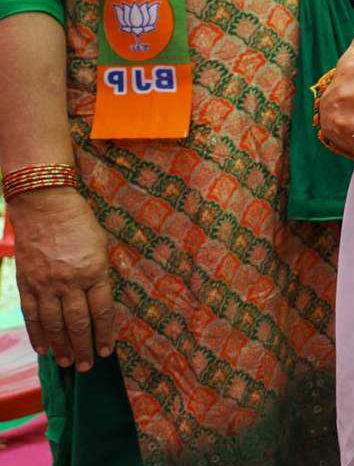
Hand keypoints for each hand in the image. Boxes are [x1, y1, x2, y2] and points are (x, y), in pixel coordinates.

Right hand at [8, 188, 114, 371]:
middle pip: (78, 323)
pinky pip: (31, 314)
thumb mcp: (101, 247)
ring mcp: (45, 284)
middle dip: (83, 348)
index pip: (102, 312)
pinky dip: (37, 333)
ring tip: (66, 363)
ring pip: (53, 324)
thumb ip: (100, 276)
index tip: (107, 351)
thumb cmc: (80, 224)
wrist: (45, 206)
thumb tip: (100, 304)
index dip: (105, 334)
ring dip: (60, 346)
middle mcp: (70, 282)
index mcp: (94, 272)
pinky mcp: (26, 283)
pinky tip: (43, 347)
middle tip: (87, 366)